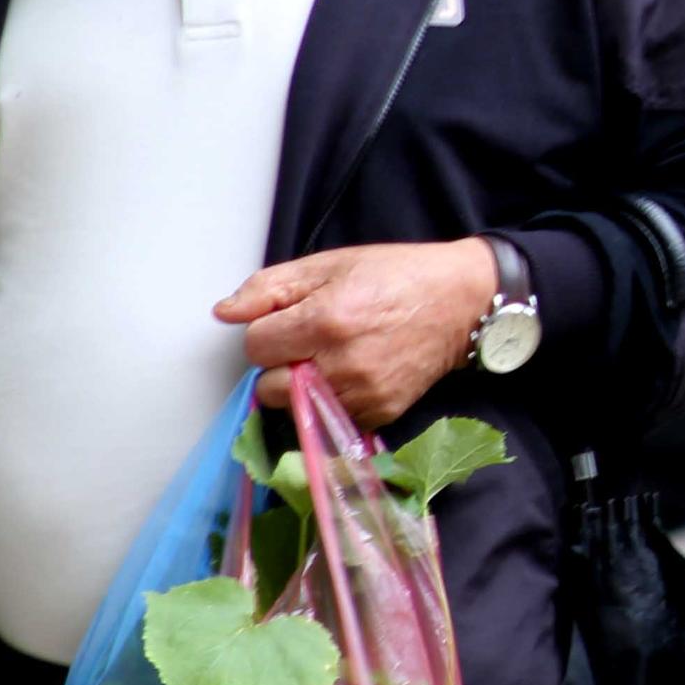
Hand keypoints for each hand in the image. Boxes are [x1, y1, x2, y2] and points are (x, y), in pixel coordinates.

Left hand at [214, 240, 496, 424]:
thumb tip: (225, 313)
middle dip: (279, 366)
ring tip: (330, 359)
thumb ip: (270, 287)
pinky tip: (353, 374)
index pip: (256, 346)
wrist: (459, 302)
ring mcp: (363, 395)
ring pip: (297, 408)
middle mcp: (342, 365)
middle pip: (269, 388)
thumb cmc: (394, 276)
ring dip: (302, 387)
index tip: (289, 321)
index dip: (267, 331)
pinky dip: (331, 401)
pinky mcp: (380, 414)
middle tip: (307, 343)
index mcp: (325, 321)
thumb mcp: (329, 265)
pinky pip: (329, 420)